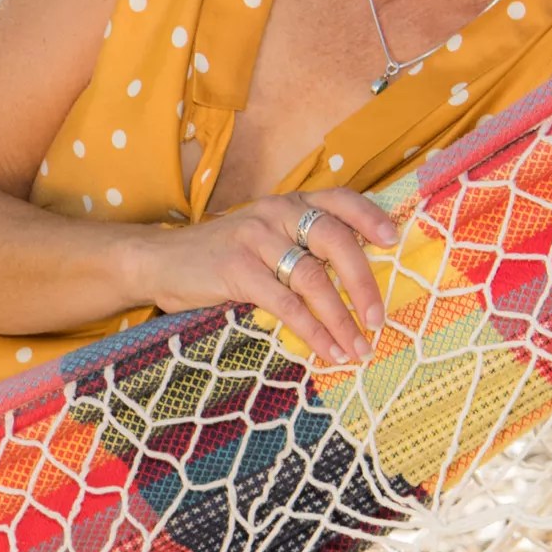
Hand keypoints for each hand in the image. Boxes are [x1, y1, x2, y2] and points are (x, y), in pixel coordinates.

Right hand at [130, 190, 399, 363]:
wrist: (157, 260)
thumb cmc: (217, 256)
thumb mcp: (261, 239)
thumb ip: (297, 247)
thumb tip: (352, 284)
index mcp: (287, 204)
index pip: (339, 200)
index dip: (370, 218)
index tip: (394, 242)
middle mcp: (275, 213)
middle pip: (336, 241)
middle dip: (364, 284)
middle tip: (378, 320)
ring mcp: (255, 239)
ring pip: (314, 278)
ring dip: (341, 319)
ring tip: (356, 348)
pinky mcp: (237, 270)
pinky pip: (286, 303)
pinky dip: (311, 331)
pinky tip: (325, 350)